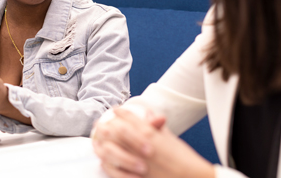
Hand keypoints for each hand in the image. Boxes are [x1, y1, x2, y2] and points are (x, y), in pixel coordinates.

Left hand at [92, 107, 214, 177]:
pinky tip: (103, 160)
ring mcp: (137, 163)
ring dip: (102, 144)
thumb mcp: (170, 139)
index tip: (115, 110)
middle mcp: (142, 147)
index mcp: (151, 134)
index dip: (120, 112)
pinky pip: (115, 171)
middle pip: (116, 132)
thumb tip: (149, 114)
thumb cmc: (183, 158)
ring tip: (97, 141)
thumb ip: (157, 127)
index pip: (130, 118)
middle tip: (100, 124)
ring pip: (111, 151)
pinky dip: (107, 164)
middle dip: (106, 126)